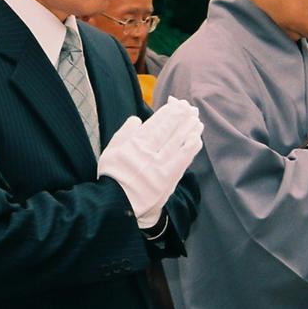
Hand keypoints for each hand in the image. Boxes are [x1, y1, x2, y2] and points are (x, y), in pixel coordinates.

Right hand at [97, 97, 203, 227]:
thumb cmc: (112, 176)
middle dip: (181, 116)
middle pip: (169, 130)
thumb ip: (124, 133)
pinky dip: (190, 148)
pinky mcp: (168, 179)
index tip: (176, 103)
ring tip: (196, 120)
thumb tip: (137, 119)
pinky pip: (183, 160)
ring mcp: (160, 165)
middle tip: (190, 107)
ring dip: (188, 129)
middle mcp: (149, 152)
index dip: (168, 112)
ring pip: (178, 142)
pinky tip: (196, 139)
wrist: (117, 205)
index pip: (155, 123)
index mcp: (134, 144)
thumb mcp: (110, 151)